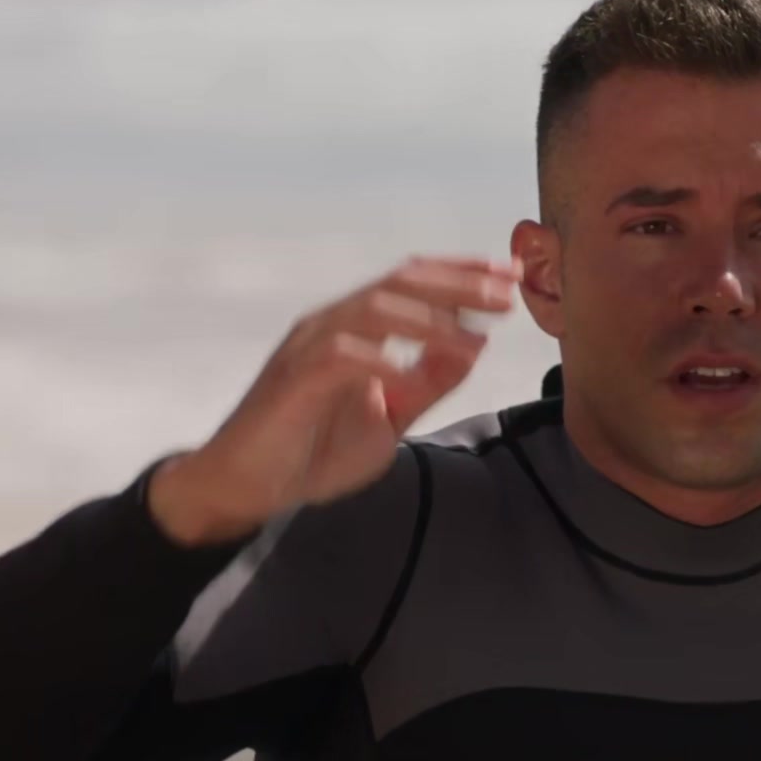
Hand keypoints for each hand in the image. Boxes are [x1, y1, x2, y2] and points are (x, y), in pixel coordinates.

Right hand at [147, 256, 521, 545]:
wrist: (248, 487)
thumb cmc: (316, 449)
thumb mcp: (393, 416)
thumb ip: (429, 381)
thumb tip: (475, 343)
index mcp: (358, 328)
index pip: (414, 282)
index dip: (462, 273)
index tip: (512, 273)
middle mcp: (333, 325)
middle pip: (401, 283)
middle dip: (458, 282)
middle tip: (507, 288)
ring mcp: (310, 347)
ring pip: (374, 309)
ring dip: (430, 318)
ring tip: (474, 333)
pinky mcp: (293, 380)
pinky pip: (341, 357)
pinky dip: (382, 362)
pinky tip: (412, 376)